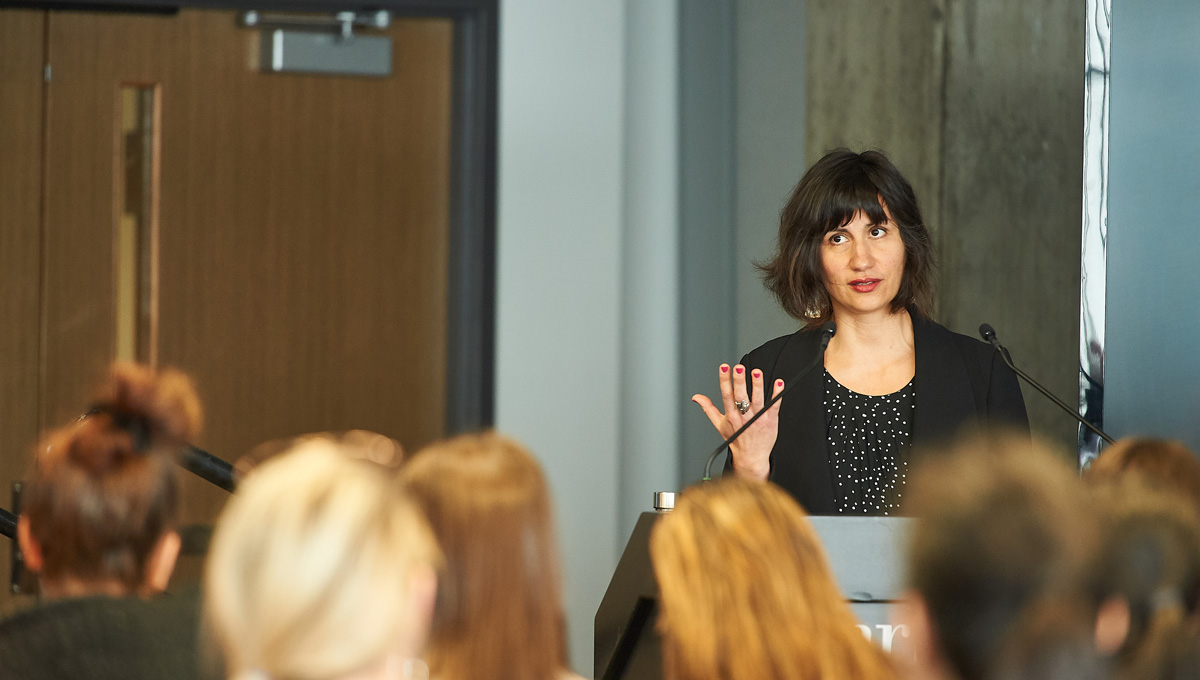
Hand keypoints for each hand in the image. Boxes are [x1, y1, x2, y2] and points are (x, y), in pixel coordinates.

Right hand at [691, 364, 783, 481]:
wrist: (751, 457)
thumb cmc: (736, 439)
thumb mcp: (719, 424)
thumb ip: (708, 408)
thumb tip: (696, 397)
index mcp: (731, 415)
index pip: (726, 395)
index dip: (724, 380)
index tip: (724, 367)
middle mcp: (743, 416)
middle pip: (741, 396)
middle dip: (739, 381)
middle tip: (738, 368)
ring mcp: (758, 418)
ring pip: (758, 400)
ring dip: (757, 385)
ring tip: (756, 372)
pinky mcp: (771, 421)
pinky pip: (774, 406)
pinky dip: (777, 394)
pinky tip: (779, 383)